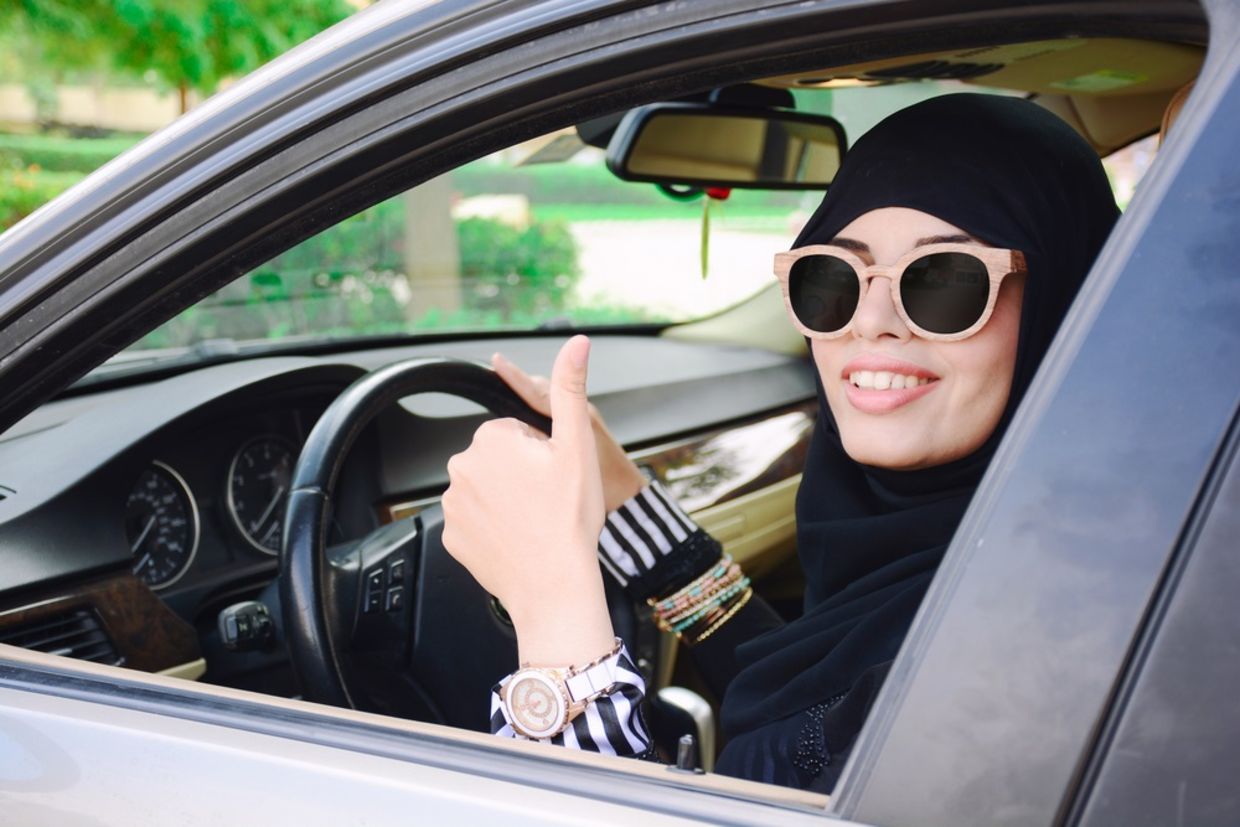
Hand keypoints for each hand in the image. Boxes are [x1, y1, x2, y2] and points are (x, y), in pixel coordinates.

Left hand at [442, 335, 614, 666]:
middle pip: (498, 461)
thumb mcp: (577, 445)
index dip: (541, 454)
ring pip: (485, 491)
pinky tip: (517, 539)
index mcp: (491, 439)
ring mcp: (452, 504)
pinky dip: (493, 529)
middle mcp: (461, 466)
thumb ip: (570, 388)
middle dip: (521, 475)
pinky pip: (474, 523)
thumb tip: (576, 343)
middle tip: (548, 500)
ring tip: (535, 522)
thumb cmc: (570, 518)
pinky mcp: (452, 537)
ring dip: (506, 501)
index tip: (554, 476)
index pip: (516, 434)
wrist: (554, 585)